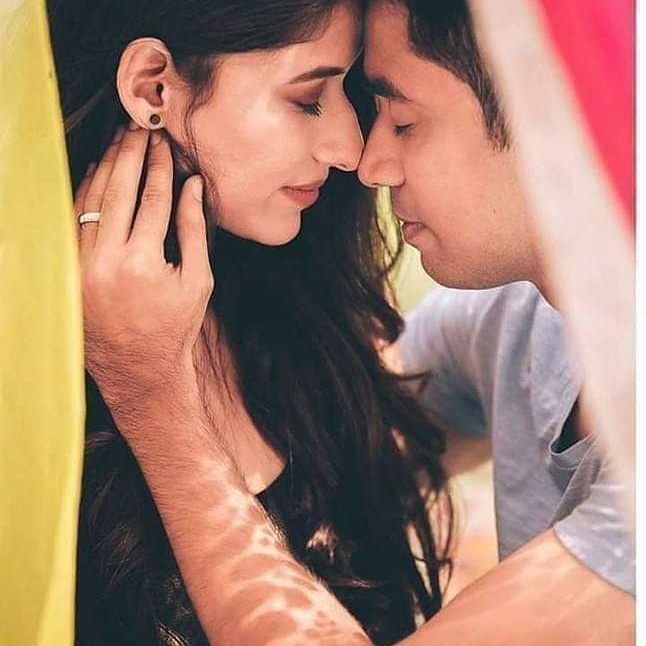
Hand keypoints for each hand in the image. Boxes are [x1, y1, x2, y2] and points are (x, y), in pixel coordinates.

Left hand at [74, 123, 212, 427]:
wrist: (138, 367)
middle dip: (130, 153)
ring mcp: (80, 265)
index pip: (152, 198)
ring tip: (119, 142)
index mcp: (143, 263)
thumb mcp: (198, 280)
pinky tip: (98, 173)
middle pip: (117, 189)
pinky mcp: (67, 270)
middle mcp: (105, 261)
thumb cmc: (175, 325)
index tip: (165, 143)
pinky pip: (74, 218)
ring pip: (90, 200)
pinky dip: (86, 192)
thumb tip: (194, 185)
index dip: (160, 166)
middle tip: (138, 127)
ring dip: (105, 166)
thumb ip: (195, 230)